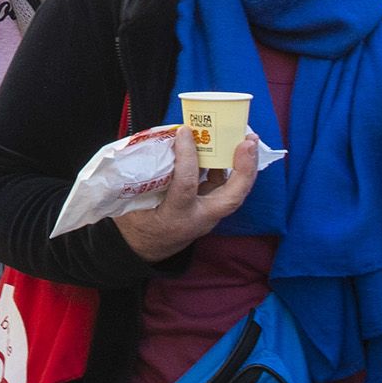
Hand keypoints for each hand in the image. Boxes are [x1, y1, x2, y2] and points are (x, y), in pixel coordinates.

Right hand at [113, 133, 263, 262]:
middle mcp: (197, 219)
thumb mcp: (133, 200)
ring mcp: (207, 217)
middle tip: (248, 141)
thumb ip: (147, 174)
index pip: (186, 185)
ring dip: (244, 167)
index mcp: (174, 217)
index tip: (184, 131)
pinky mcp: (209, 211)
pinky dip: (230, 170)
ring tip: (246, 140)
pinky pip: (225, 190)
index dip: (187, 157)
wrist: (143, 251)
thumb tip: (162, 141)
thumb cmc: (136, 224)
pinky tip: (227, 151)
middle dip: (244, 169)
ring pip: (234, 194)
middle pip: (231, 198)